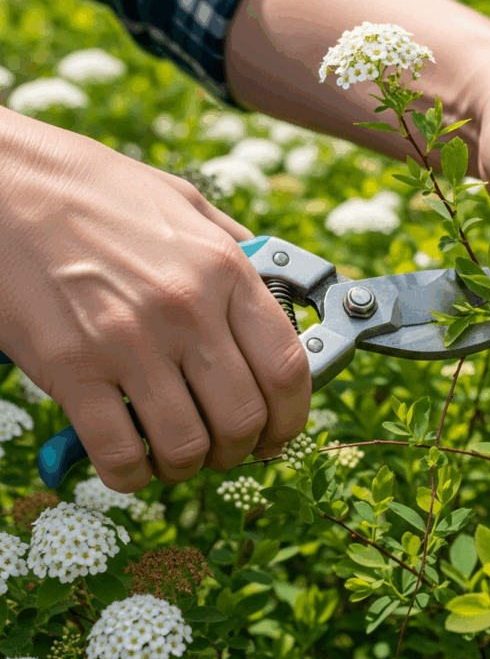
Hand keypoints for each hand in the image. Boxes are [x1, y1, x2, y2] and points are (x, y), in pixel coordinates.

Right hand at [0, 110, 309, 490]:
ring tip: (178, 454)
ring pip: (187, 446)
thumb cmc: (98, 191)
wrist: (4, 182)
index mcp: (223, 270)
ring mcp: (128, 342)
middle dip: (243, 449)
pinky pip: (119, 453)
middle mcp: (186, 310)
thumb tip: (276, 284)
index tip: (281, 432)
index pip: (286, 367)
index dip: (293, 415)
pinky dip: (134, 475)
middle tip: (229, 448)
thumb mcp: (186, 203)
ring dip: (191, 466)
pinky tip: (133, 463)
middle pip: (243, 417)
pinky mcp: (70, 368)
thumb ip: (237, 247)